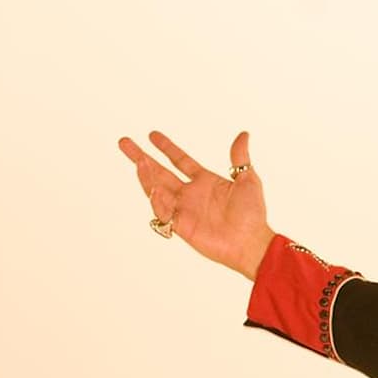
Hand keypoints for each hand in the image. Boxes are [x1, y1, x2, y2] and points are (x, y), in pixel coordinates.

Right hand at [117, 130, 275, 279]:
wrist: (252, 243)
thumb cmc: (253, 215)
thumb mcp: (248, 180)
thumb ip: (240, 158)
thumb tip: (243, 134)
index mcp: (205, 181)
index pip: (180, 161)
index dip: (166, 148)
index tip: (152, 135)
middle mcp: (190, 194)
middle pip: (160, 172)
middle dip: (141, 157)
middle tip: (124, 142)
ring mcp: (184, 210)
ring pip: (157, 190)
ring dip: (146, 176)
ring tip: (138, 162)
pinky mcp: (182, 226)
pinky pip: (163, 213)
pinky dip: (157, 202)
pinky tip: (155, 190)